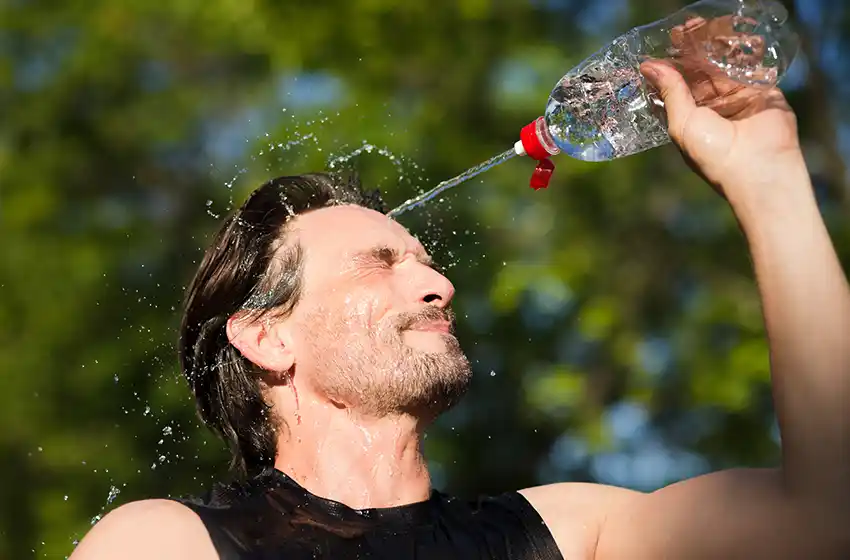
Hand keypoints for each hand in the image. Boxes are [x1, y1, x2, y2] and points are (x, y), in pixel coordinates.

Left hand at [639, 19, 803, 208]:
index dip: (674, 62)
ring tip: (711, 24)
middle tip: (689, 26)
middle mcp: (714, 106)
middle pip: (703, 70)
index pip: (680, 82)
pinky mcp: (763, 92)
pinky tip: (738, 34)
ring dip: (719, 45)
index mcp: (691, 116)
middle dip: (695, 48)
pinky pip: (754, 66)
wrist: (758, 168)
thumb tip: (648, 65)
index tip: (668, 40)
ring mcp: (739, 98)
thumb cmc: (713, 154)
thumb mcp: (682, 122)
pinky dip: (747, 50)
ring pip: (726, 65)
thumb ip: (670, 91)